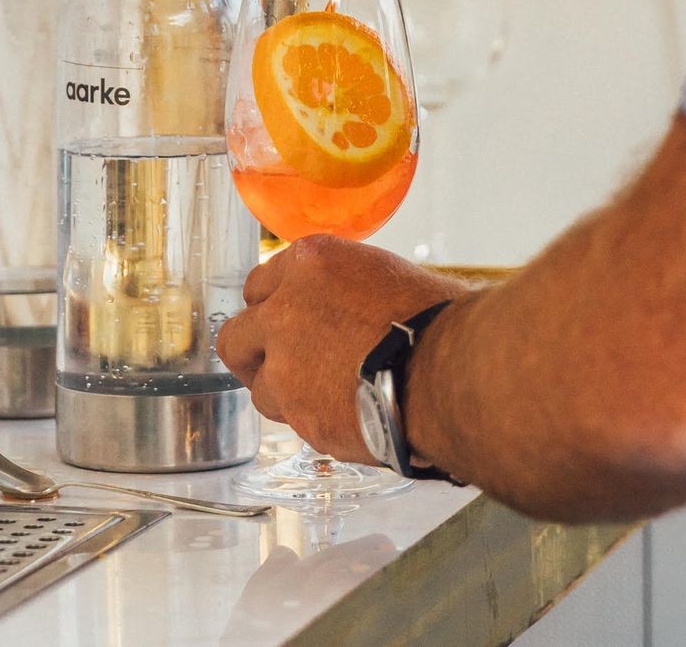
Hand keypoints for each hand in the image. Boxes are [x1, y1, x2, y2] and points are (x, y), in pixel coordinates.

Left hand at [216, 236, 469, 461]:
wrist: (449, 371)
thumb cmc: (438, 319)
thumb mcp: (388, 276)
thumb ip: (346, 289)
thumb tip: (348, 306)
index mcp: (309, 263)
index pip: (260, 283)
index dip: (276, 305)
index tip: (288, 319)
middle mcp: (284, 310)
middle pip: (236, 336)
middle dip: (254, 353)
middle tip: (280, 364)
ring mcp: (285, 366)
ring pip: (261, 388)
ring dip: (285, 394)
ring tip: (326, 397)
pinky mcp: (299, 414)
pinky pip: (294, 422)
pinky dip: (314, 423)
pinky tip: (347, 416)